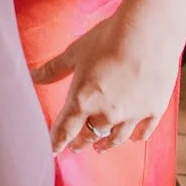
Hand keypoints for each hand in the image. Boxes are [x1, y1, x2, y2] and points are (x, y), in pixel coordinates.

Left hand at [30, 10, 182, 155]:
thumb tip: (31, 76)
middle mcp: (107, 113)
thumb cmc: (107, 39)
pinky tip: (135, 139)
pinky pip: (144, 130)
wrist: (147, 33)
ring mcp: (132, 114)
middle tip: (76, 148)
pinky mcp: (154, 109)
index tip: (51, 152)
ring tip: (100, 148)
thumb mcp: (74, 53)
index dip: (56, 142)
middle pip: (90, 135)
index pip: (65, 129)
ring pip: (116, 137)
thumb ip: (53, 69)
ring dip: (106, 144)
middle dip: (80, 142)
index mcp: (83, 100)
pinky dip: (138, 136)